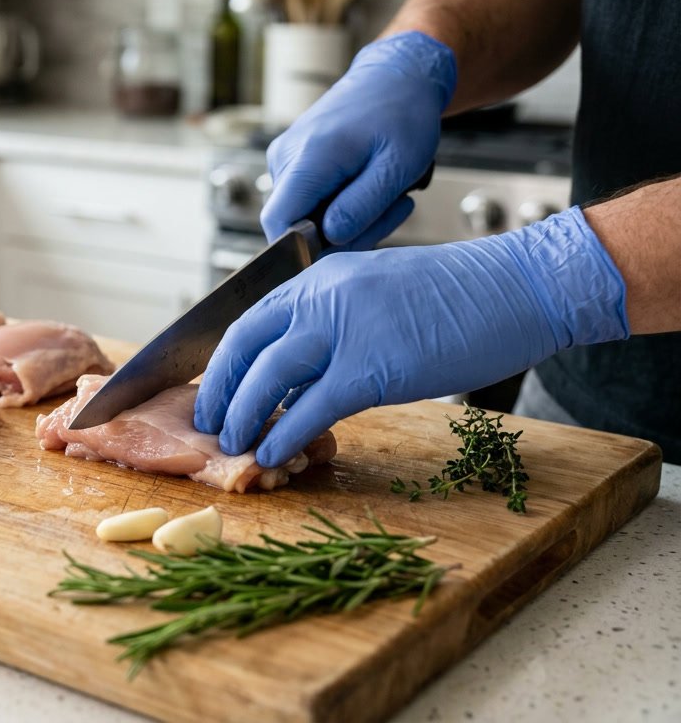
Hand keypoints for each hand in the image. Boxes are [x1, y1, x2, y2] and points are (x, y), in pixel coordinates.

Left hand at [193, 208, 629, 466]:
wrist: (521, 287)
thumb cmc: (462, 296)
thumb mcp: (378, 292)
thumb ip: (336, 320)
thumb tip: (303, 366)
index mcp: (321, 277)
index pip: (250, 319)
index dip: (225, 361)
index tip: (214, 390)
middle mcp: (322, 296)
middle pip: (245, 345)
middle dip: (220, 389)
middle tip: (210, 424)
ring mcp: (345, 329)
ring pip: (269, 376)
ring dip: (245, 415)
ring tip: (235, 445)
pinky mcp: (373, 366)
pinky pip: (311, 406)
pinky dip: (286, 433)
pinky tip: (275, 453)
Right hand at [261, 31, 457, 248]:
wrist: (396, 77)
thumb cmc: (402, 114)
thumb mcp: (396, 166)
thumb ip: (361, 206)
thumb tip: (330, 237)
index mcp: (307, 157)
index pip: (278, 223)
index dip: (304, 249)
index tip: (348, 244)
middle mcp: (284, 158)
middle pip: (295, 224)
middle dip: (344, 233)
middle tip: (392, 211)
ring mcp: (285, 159)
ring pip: (304, 215)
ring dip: (348, 219)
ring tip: (387, 196)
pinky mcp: (292, 161)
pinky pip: (308, 200)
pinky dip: (341, 205)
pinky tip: (370, 188)